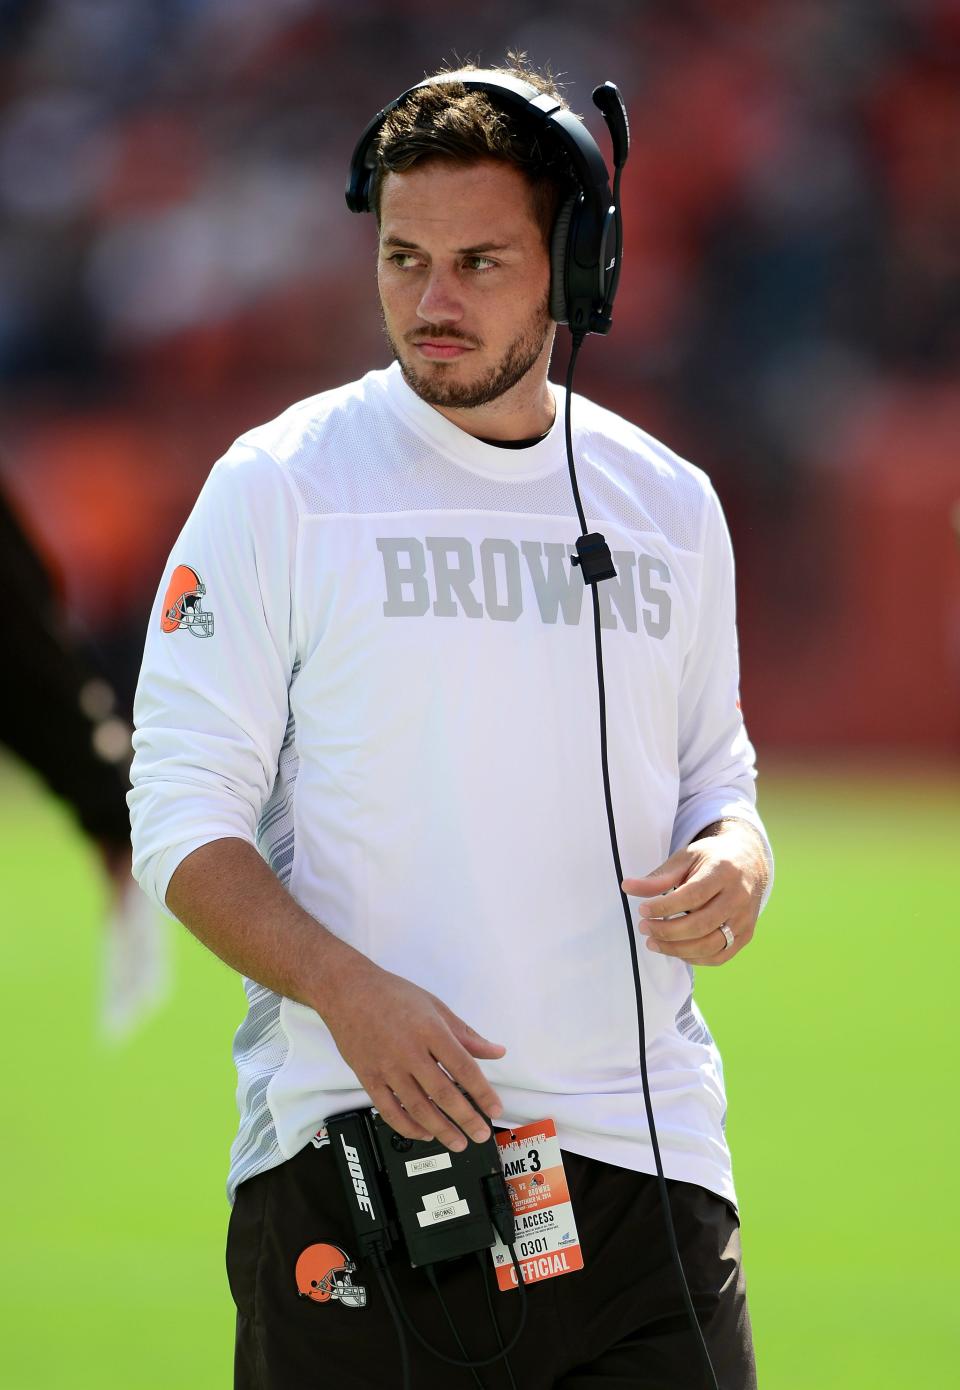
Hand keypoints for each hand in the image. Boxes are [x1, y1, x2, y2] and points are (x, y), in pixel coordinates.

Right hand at [320, 952, 505, 1151]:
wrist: (347, 991)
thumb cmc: (392, 994)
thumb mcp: (435, 1006)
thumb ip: (465, 1033)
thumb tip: (495, 1051)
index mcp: (430, 1030)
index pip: (463, 1067)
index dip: (481, 1092)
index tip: (494, 1109)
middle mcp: (409, 1051)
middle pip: (442, 1093)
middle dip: (465, 1118)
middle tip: (480, 1134)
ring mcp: (387, 1067)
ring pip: (417, 1107)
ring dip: (440, 1129)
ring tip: (457, 1142)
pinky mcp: (368, 1078)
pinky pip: (389, 1110)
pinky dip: (408, 1126)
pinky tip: (423, 1133)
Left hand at [622, 820, 767, 966]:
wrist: (748, 863)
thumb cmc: (710, 860)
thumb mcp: (685, 859)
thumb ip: (659, 877)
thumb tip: (626, 887)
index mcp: (724, 872)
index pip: (693, 895)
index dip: (665, 906)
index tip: (642, 910)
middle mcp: (739, 897)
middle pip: (701, 924)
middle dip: (667, 931)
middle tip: (644, 928)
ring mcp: (745, 919)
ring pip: (710, 945)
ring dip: (676, 949)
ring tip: (653, 942)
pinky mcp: (746, 935)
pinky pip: (719, 956)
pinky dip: (694, 958)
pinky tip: (675, 949)